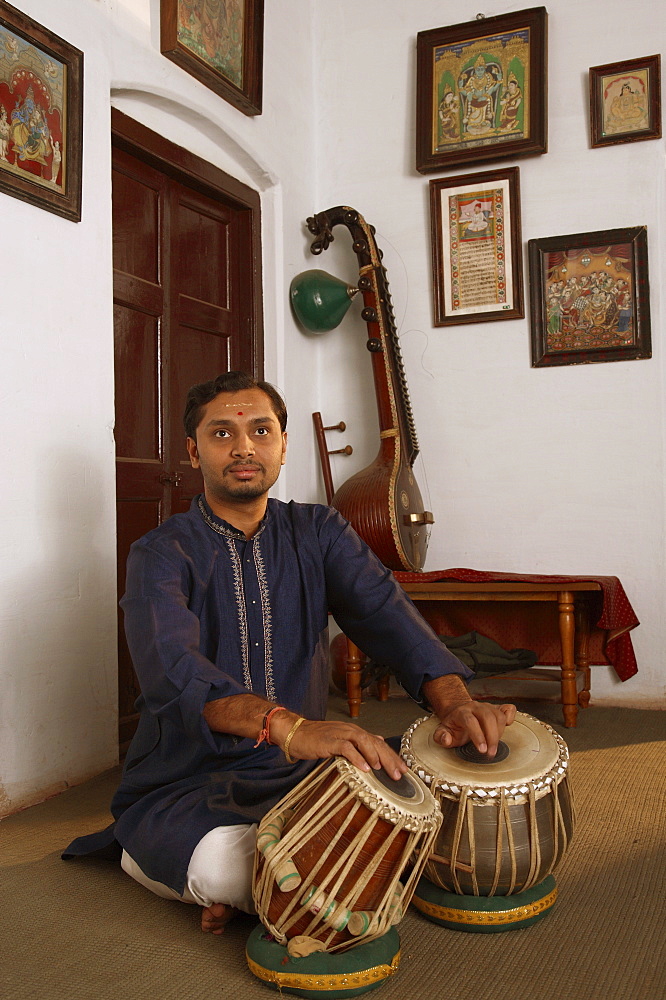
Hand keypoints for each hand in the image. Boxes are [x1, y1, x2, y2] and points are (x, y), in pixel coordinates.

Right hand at [274, 716, 407, 780]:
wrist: (296, 733)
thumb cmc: (317, 740)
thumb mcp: (341, 741)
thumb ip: (359, 743)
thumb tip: (378, 742)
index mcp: (355, 732)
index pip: (379, 743)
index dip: (392, 756)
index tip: (404, 770)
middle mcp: (351, 730)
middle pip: (375, 743)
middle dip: (389, 758)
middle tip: (400, 774)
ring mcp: (340, 734)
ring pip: (364, 742)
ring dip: (375, 756)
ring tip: (384, 770)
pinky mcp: (330, 740)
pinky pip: (346, 748)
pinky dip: (357, 757)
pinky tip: (365, 768)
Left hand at [433, 701, 515, 756]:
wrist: (459, 712)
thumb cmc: (454, 726)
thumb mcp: (443, 732)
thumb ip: (441, 737)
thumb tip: (446, 739)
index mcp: (461, 712)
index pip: (470, 721)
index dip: (477, 736)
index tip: (482, 750)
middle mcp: (475, 707)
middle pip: (488, 717)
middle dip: (492, 737)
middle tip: (491, 753)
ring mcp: (487, 706)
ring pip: (498, 716)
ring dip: (499, 733)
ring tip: (493, 746)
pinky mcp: (497, 708)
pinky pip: (509, 709)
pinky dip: (511, 717)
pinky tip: (507, 726)